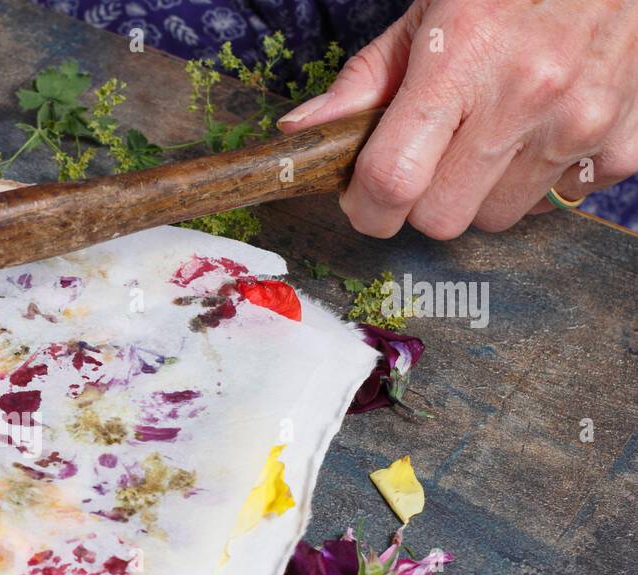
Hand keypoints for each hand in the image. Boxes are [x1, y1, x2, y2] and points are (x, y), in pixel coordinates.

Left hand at [277, 0, 637, 238]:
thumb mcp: (432, 9)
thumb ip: (368, 78)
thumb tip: (304, 131)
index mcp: (461, 58)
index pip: (391, 180)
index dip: (365, 207)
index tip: (362, 199)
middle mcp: (524, 96)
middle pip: (440, 218)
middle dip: (422, 201)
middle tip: (431, 159)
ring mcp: (580, 123)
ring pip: (497, 218)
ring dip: (482, 192)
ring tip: (494, 134)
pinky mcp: (624, 142)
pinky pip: (559, 202)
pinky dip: (543, 180)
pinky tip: (543, 130)